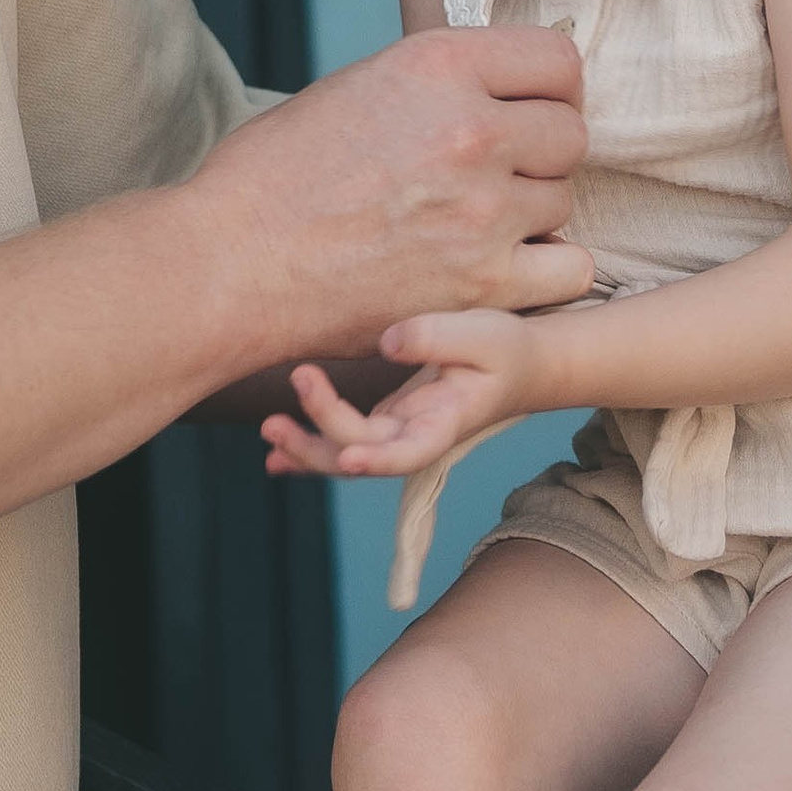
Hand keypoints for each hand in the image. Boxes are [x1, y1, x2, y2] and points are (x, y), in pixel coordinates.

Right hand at [187, 27, 590, 364]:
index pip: (558, 59)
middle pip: (570, 133)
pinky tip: (497, 272)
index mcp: (437, 65)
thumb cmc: (271, 177)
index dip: (549, 88)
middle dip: (539, 154)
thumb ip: (435, 83)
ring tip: (472, 228)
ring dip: (531, 216)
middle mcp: (471, 129)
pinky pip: (569, 272)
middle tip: (493, 178)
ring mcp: (482, 210)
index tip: (527, 110)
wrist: (226, 265)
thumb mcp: (355, 88)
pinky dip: (541, 275)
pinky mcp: (483, 285)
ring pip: (564, 201)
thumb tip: (498, 87)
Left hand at [260, 316, 537, 481]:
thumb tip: (387, 341)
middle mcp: (416, 435)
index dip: (379, 458)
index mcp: (445, 423)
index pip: (409, 451)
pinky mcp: (386, 417)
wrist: (522, 363)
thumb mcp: (485, 332)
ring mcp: (397, 429)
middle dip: (317, 442)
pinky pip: (343, 436)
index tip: (349, 456)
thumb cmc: (507, 347)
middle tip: (279, 412)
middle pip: (361, 454)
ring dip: (306, 447)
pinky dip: (310, 442)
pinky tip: (275, 447)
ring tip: (269, 431)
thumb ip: (438, 334)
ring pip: (345, 451)